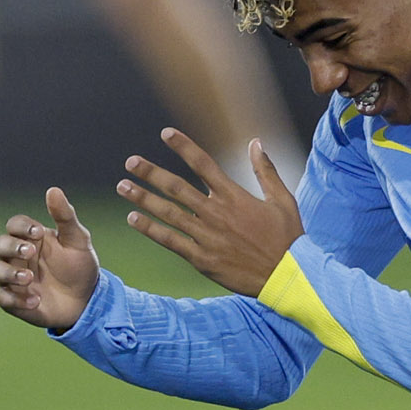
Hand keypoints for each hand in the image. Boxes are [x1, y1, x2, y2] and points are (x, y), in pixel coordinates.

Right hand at [0, 188, 104, 329]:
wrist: (86, 301)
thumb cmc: (79, 266)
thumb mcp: (77, 240)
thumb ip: (65, 216)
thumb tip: (53, 190)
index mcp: (30, 238)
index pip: (14, 225)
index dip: (21, 227)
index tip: (37, 234)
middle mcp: (17, 257)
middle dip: (12, 247)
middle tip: (30, 252)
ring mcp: (13, 279)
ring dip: (10, 274)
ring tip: (30, 278)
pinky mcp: (14, 301)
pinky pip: (3, 299)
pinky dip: (16, 300)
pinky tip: (36, 300)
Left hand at [117, 129, 303, 299]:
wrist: (287, 276)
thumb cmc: (287, 238)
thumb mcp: (282, 199)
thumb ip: (265, 170)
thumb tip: (256, 142)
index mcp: (234, 195)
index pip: (203, 164)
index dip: (183, 146)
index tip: (166, 133)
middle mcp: (216, 213)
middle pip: (177, 187)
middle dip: (151, 173)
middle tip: (130, 162)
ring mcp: (207, 236)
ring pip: (168, 213)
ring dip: (143, 198)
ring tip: (123, 187)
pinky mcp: (202, 259)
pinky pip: (171, 241)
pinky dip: (151, 230)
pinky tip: (133, 219)